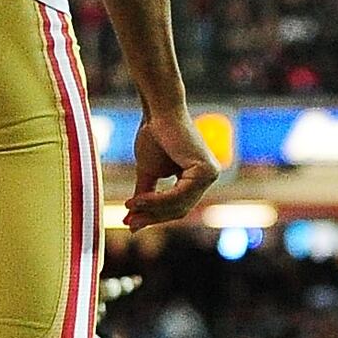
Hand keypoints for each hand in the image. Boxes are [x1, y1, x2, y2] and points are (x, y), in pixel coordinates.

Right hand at [117, 108, 219, 231]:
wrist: (157, 113)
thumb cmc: (154, 136)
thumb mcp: (148, 174)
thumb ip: (145, 198)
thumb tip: (131, 224)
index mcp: (198, 178)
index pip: (178, 207)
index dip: (154, 217)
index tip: (130, 223)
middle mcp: (208, 177)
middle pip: (180, 210)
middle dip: (152, 217)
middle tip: (128, 222)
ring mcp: (209, 174)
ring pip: (179, 205)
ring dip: (152, 209)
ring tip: (129, 207)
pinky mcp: (204, 171)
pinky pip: (179, 195)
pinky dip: (157, 200)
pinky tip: (138, 200)